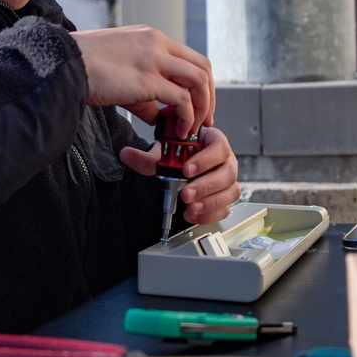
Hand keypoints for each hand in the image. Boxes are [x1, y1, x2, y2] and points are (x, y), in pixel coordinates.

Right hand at [71, 25, 213, 137]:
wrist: (62, 63)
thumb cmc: (82, 67)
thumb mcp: (120, 71)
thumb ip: (143, 92)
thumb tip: (158, 115)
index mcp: (150, 37)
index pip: (189, 57)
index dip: (200, 84)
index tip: (197, 105)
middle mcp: (157, 43)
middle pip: (203, 66)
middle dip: (209, 96)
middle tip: (204, 119)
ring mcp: (154, 59)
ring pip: (199, 80)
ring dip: (201, 107)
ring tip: (191, 128)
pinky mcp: (147, 79)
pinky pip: (182, 99)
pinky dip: (186, 117)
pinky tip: (177, 130)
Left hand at [120, 126, 240, 224]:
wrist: (184, 167)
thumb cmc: (182, 157)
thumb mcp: (164, 155)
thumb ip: (146, 157)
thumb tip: (126, 154)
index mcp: (214, 142)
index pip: (219, 147)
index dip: (204, 160)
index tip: (186, 170)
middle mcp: (226, 161)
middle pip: (227, 173)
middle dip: (205, 186)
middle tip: (186, 193)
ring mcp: (228, 180)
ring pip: (230, 192)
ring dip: (209, 202)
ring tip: (190, 207)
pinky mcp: (226, 197)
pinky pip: (225, 208)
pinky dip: (210, 214)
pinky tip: (194, 214)